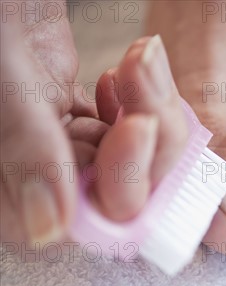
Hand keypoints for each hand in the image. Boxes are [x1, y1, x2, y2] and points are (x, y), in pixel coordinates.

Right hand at [1, 3, 187, 246]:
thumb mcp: (2, 75)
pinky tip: (125, 72)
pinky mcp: (66, 114)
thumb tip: (49, 226)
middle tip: (144, 76)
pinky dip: (139, 102)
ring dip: (150, 109)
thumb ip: (24, 148)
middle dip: (148, 134)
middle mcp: (23, 168)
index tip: (139, 125)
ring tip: (140, 59)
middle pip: (113, 190)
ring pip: (128, 158)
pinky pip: (122, 129)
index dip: (119, 182)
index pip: (72, 218)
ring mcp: (48, 142)